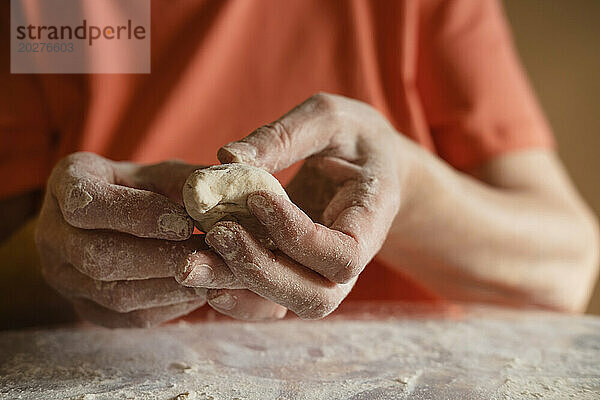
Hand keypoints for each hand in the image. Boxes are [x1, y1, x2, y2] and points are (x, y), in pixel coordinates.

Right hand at [34, 152, 242, 326]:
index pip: (88, 204)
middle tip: (211, 254)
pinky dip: (170, 306)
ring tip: (213, 274)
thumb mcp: (162, 173)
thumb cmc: (145, 189)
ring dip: (171, 286)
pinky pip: (128, 318)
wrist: (121, 222)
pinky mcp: (85, 308)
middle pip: (99, 257)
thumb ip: (187, 180)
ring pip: (114, 294)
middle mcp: (51, 234)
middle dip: (161, 257)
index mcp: (65, 184)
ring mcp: (63, 277)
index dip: (139, 215)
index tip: (186, 221)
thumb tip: (221, 191)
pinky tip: (200, 291)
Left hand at [184, 93, 407, 318]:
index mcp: (372, 218)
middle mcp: (353, 259)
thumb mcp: (328, 118)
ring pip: (289, 305)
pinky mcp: (297, 274)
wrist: (367, 163)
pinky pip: (270, 302)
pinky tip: (204, 275)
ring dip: (241, 288)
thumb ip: (284, 136)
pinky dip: (236, 296)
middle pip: (316, 296)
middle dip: (263, 270)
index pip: (344, 253)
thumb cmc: (354, 137)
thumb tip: (227, 158)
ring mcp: (324, 273)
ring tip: (195, 260)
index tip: (257, 199)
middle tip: (218, 233)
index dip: (299, 236)